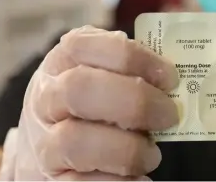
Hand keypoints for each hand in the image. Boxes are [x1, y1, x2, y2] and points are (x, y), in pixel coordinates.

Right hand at [13, 26, 178, 179]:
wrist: (48, 142)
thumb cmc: (89, 99)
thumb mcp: (102, 72)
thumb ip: (129, 68)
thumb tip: (172, 77)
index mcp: (62, 61)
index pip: (86, 46)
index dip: (134, 58)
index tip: (170, 77)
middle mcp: (46, 97)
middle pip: (80, 89)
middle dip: (135, 102)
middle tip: (170, 115)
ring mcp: (44, 141)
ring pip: (76, 141)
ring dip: (126, 149)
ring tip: (152, 154)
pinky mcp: (50, 180)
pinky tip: (139, 179)